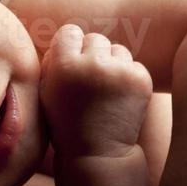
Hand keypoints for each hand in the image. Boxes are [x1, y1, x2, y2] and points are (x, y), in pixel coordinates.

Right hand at [39, 24, 153, 158]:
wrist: (96, 153)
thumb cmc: (66, 121)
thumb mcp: (46, 90)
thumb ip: (53, 59)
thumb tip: (67, 35)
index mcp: (64, 64)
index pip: (70, 32)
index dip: (71, 47)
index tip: (72, 64)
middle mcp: (92, 64)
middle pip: (95, 39)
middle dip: (93, 55)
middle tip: (91, 81)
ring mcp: (119, 71)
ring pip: (117, 50)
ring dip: (113, 64)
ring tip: (106, 90)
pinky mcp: (140, 79)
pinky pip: (134, 64)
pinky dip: (129, 77)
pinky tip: (120, 97)